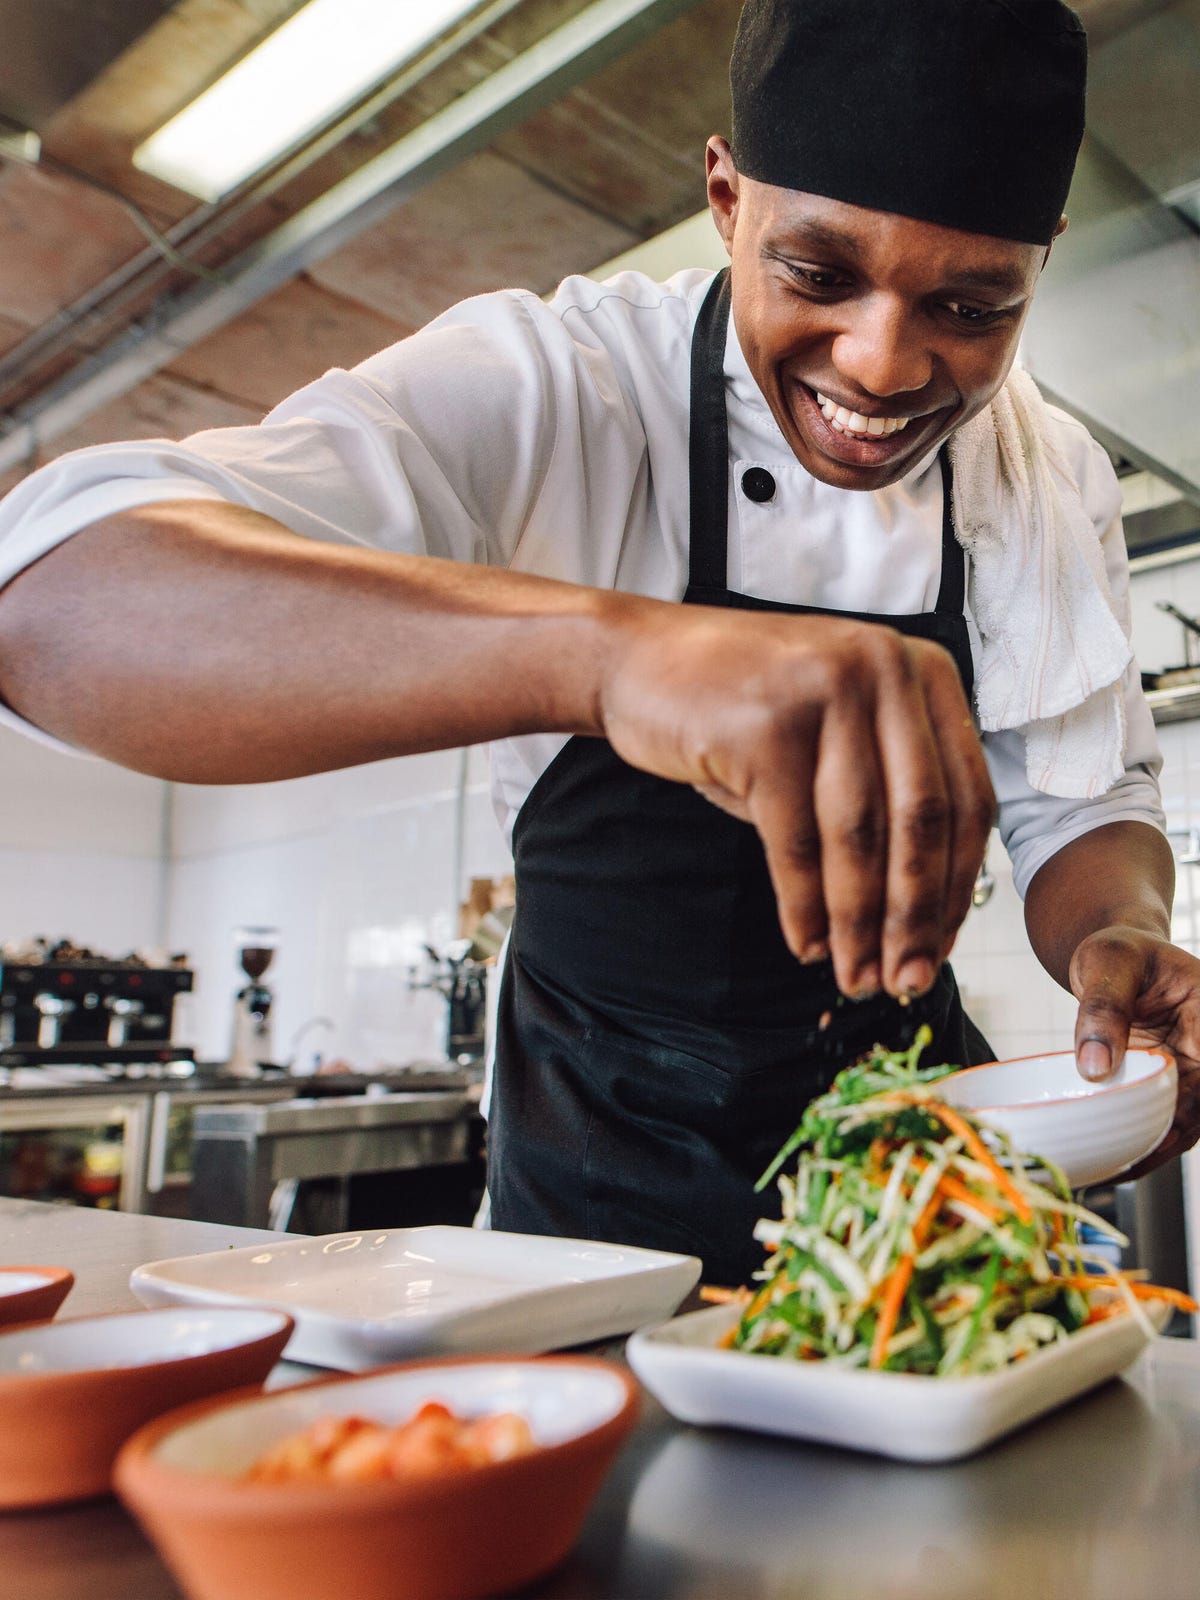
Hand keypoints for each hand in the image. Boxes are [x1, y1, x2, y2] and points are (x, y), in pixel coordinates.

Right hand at [598, 602, 995, 998]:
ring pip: (859, 837)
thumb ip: (889, 790)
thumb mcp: (838, 729)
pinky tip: (806, 944)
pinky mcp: (764, 726)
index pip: (967, 796)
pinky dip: (802, 906)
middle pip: (922, 819)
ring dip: (859, 924)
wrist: (641, 660)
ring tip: (855, 978)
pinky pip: (794, 841)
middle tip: (905, 980)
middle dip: (913, 916)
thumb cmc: (746, 708)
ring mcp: (824, 691)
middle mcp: (885, 668)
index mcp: (925, 669)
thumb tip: (925, 920)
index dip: (957, 886)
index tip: (940, 948)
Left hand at [1070, 926, 1199, 1176]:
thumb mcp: (1108, 962)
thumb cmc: (1119, 950)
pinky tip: (1106, 1161)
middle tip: (1123, 1167)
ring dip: (1152, 1150)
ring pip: (1183, 1124)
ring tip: (1108, 1173)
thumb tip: (1096, 1066)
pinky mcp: (1168, 1086)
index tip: (1157, 1136)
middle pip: (1199, 1108)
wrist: (1119, 953)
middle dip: (1167, 1141)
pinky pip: (1161, 1120)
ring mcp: (1190, 1072)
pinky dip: (1139, 1141)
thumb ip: (1103, 1006)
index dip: (1188, 1108)